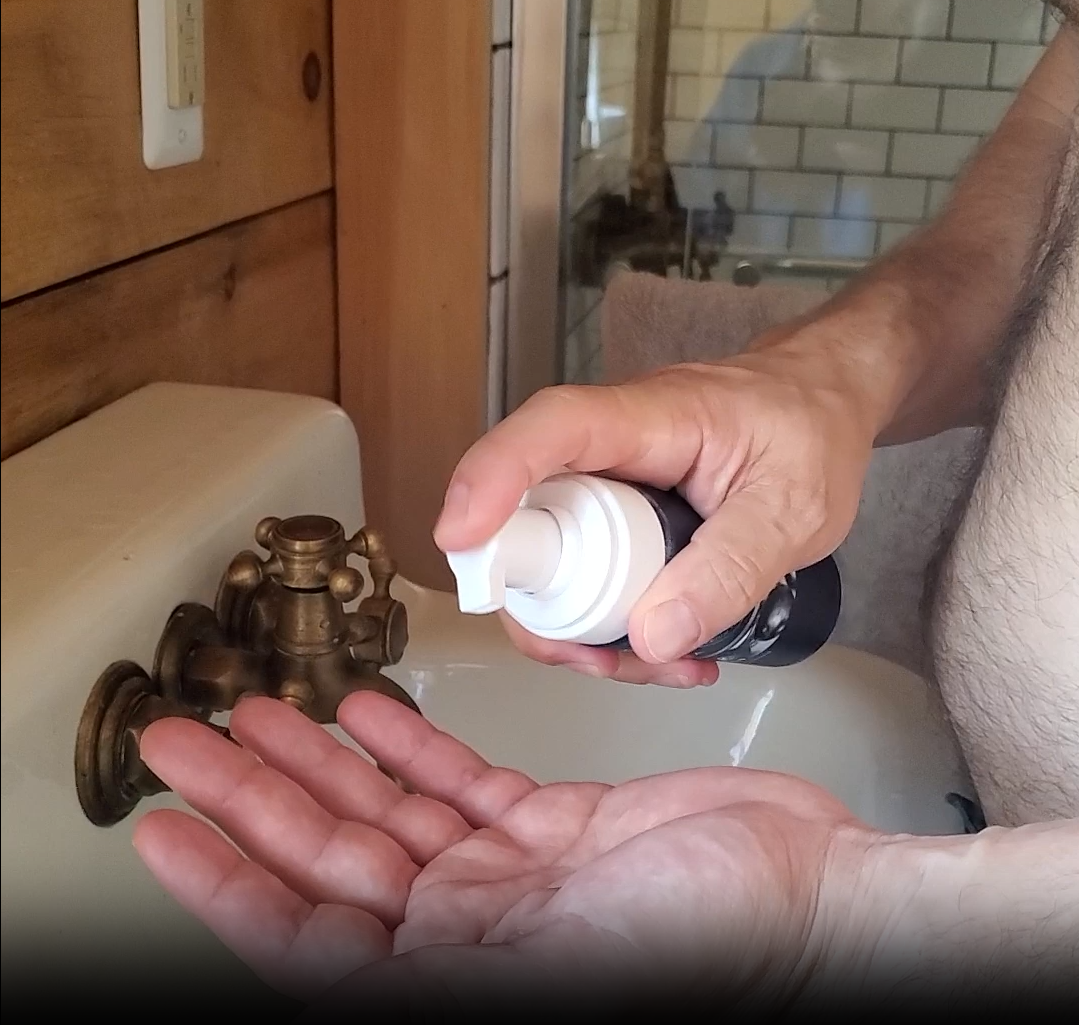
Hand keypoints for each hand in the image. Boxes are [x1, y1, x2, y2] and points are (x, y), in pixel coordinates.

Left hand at [132, 694, 885, 1013]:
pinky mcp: (552, 829)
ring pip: (388, 810)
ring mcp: (509, 879)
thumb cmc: (720, 950)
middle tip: (189, 739)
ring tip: (263, 710)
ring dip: (320, 759)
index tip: (163, 833)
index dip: (224, 886)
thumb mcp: (567, 968)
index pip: (303, 938)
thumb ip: (447, 975)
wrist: (814, 899)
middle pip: (332, 858)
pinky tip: (370, 710)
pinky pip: (461, 782)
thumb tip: (317, 982)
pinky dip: (412, 746)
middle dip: (252, 794)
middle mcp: (468, 937)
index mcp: (457, 981)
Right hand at [433, 351, 876, 685]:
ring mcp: (607, 484)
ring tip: (663, 666)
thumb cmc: (812, 432)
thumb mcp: (794, 510)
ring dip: (587, 627)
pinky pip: (589, 571)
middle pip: (531, 517)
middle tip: (600, 664)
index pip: (553, 430)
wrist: (824, 400)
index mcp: (650, 419)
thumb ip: (732, 570)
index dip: (492, 477)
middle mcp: (609, 448)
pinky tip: (670, 649)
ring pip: (556, 558)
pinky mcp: (617, 516)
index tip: (460, 540)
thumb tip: (651, 637)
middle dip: (548, 605)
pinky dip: (613, 621)